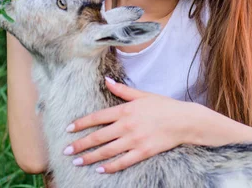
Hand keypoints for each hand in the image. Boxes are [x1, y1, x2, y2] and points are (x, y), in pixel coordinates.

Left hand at [64, 78, 195, 173]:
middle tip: (66, 151)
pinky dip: (110, 167)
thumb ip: (122, 90)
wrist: (184, 120)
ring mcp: (135, 140)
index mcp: (125, 110)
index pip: (97, 117)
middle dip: (80, 144)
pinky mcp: (143, 152)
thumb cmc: (164, 106)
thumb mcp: (142, 94)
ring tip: (77, 162)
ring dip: (90, 157)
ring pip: (107, 151)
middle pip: (98, 136)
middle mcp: (127, 125)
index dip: (81, 124)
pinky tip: (99, 170)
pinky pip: (123, 161)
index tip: (68, 129)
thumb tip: (106, 80)